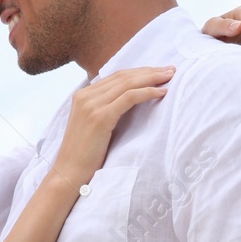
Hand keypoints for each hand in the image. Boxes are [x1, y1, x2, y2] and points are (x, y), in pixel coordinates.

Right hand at [50, 66, 173, 190]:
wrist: (70, 172)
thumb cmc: (85, 154)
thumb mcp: (94, 125)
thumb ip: (105, 109)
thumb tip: (130, 101)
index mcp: (82, 95)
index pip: (116, 76)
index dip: (140, 72)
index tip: (159, 71)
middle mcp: (86, 95)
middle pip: (124, 76)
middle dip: (149, 71)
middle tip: (171, 70)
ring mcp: (92, 105)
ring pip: (128, 84)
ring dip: (152, 79)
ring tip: (170, 77)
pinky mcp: (101, 117)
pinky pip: (129, 98)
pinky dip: (147, 92)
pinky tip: (161, 93)